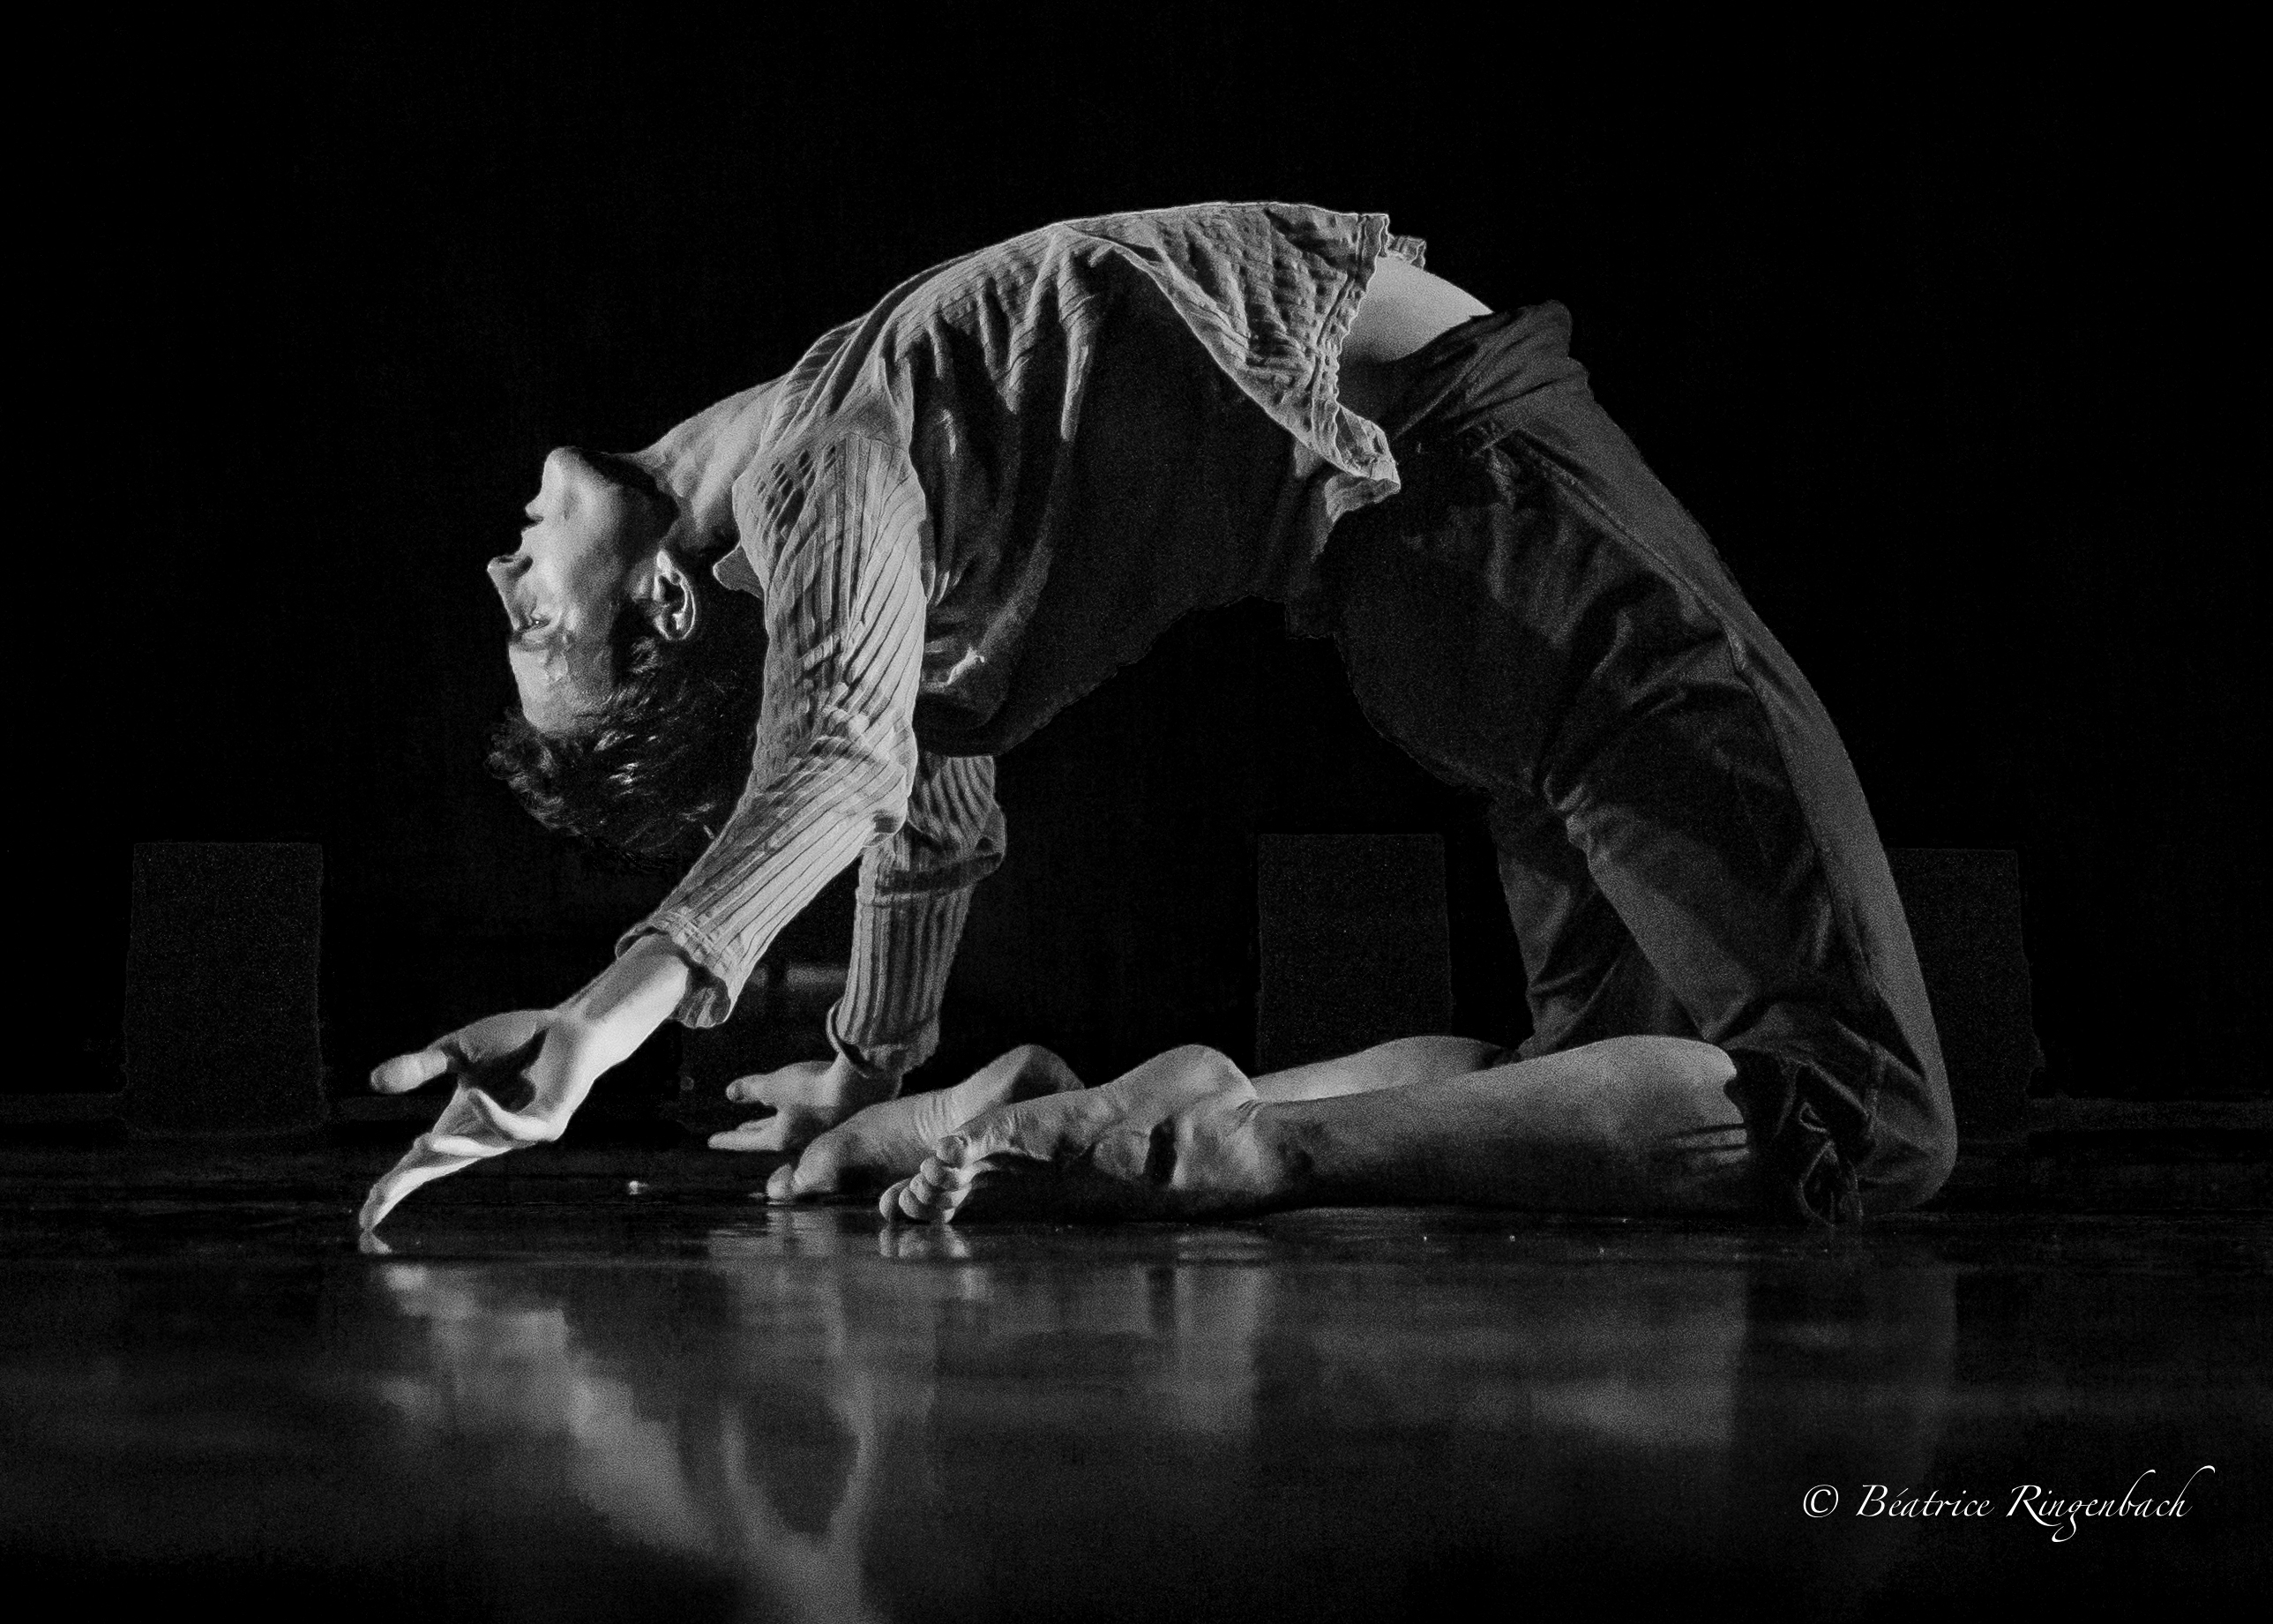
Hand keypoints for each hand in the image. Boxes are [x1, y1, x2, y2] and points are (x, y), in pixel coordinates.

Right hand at [357, 936, 692, 1234]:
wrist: (571, 1025)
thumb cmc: (517, 1040)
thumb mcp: (457, 1050)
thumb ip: (421, 1065)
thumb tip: (374, 1082)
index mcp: (463, 1123)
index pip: (422, 1161)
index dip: (396, 1186)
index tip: (366, 1216)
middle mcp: (489, 1135)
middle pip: (443, 1167)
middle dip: (411, 1185)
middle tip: (377, 1206)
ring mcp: (520, 1134)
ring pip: (481, 1149)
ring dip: (451, 1147)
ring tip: (418, 1141)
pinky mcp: (548, 1123)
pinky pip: (516, 1126)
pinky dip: (494, 1112)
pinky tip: (476, 1093)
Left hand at [708, 1053, 901, 1153]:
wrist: (859, 1084)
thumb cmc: (812, 1087)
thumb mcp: (773, 1085)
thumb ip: (750, 1089)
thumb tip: (730, 1092)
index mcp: (780, 1137)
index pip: (746, 1141)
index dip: (727, 1139)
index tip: (711, 1141)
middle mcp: (798, 1140)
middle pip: (768, 1137)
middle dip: (752, 1131)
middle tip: (739, 1129)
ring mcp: (818, 1131)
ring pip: (787, 1128)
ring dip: (772, 1121)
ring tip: (763, 1116)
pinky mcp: (835, 1119)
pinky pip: (805, 1119)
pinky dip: (793, 1113)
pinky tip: (795, 1102)